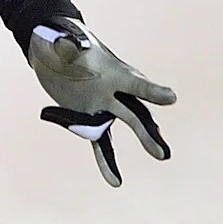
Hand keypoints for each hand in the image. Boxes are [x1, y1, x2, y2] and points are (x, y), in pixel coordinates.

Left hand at [28, 17, 175, 186]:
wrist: (51, 49)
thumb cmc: (60, 40)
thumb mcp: (60, 41)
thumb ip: (67, 46)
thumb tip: (67, 46)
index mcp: (112, 71)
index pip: (135, 83)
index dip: (151, 91)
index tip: (170, 98)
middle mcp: (114, 90)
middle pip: (134, 113)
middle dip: (147, 132)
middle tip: (161, 152)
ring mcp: (103, 105)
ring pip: (127, 125)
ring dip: (143, 141)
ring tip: (161, 155)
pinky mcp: (89, 118)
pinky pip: (100, 143)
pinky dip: (106, 162)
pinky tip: (115, 182)